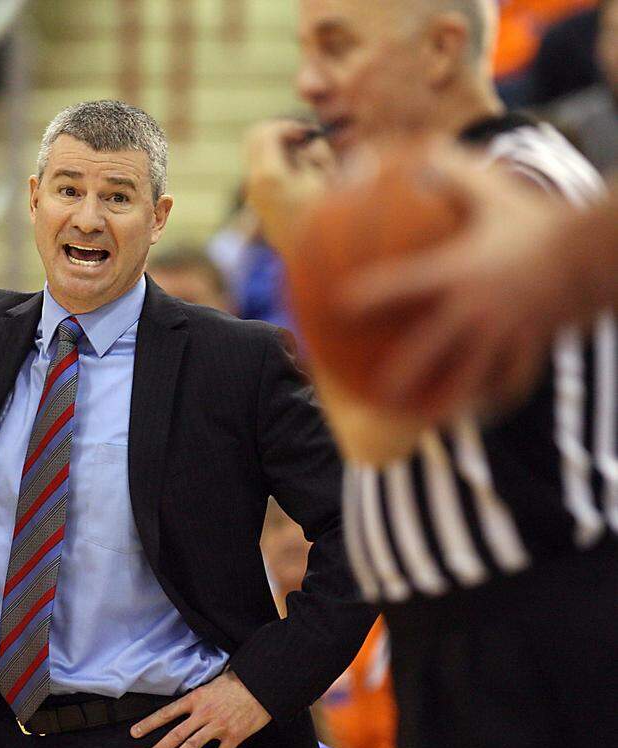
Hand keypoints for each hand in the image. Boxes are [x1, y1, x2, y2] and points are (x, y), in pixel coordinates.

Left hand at [132, 670, 270, 747]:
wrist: (261, 685)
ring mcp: (218, 726)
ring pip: (192, 746)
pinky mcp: (233, 736)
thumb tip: (189, 699)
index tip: (135, 733)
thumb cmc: (237, 681)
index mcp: (196, 698)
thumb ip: (199, 694)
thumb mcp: (212, 682)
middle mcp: (203, 713)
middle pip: (176, 734)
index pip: (167, 713)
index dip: (149, 723)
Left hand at [244, 120, 335, 255]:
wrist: (316, 260)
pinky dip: (279, 165)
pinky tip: (303, 177)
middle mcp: (255, 185)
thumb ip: (317, 153)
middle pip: (253, 139)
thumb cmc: (329, 217)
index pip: (267, 132)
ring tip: (308, 162)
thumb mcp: (330, 179)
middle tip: (304, 139)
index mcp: (270, 175)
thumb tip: (309, 143)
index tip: (310, 134)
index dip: (289, 126)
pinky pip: (263, 173)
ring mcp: (254, 197)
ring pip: (256, 155)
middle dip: (278, 133)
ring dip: (279, 149)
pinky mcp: (260, 206)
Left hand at [335, 153, 573, 420]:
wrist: (602, 251)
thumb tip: (418, 149)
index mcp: (458, 273)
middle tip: (371, 393)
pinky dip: (492, 398)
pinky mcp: (532, 347)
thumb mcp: (495, 192)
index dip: (364, 296)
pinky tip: (478, 411)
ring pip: (469, 380)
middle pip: (428, 353)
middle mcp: (477, 309)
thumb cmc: (541, 219)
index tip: (334, 309)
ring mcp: (505, 334)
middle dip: (397, 376)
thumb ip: (453, 173)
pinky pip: (509, 382)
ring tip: (422, 421)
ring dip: (444, 404)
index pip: (398, 286)